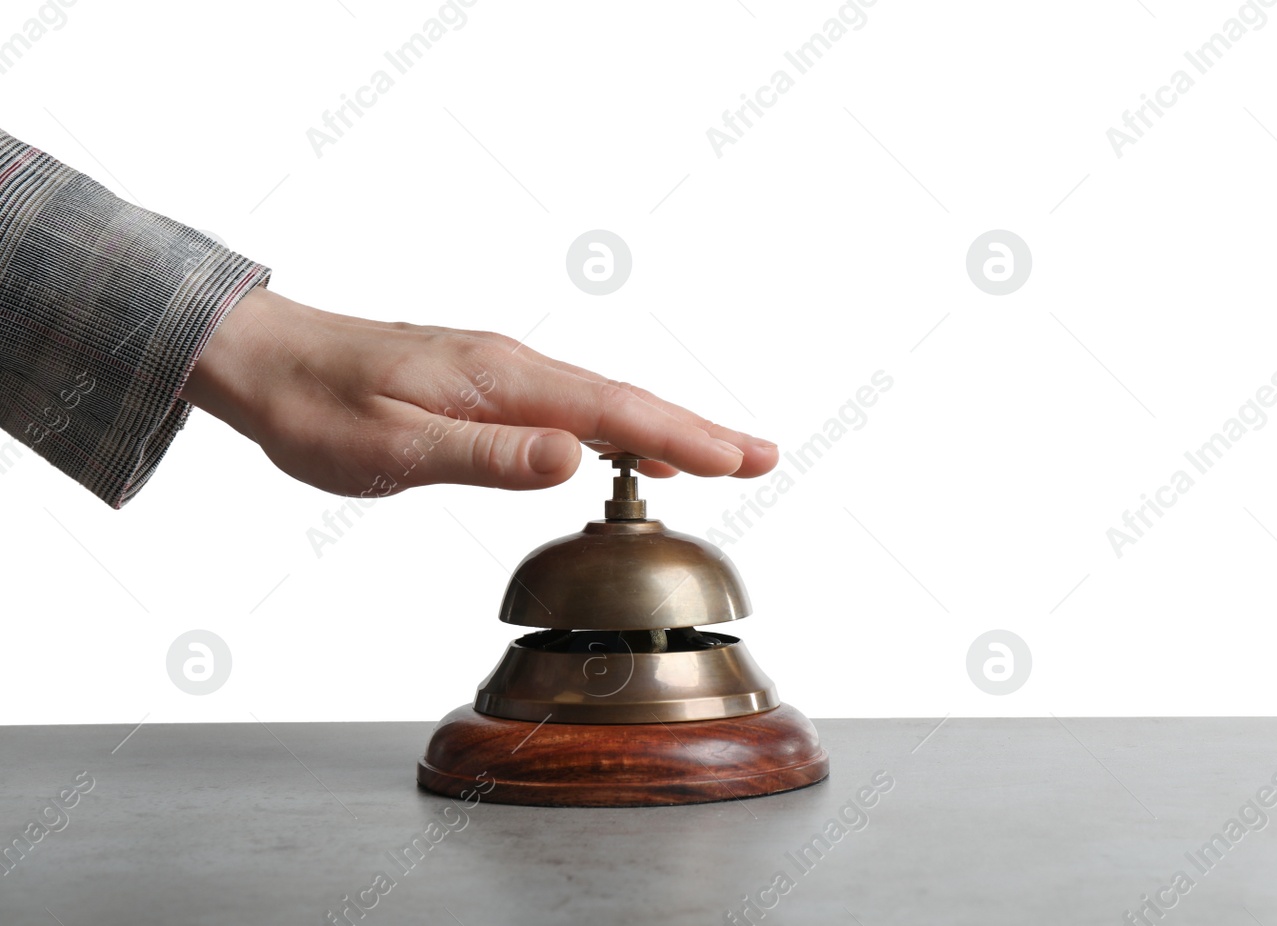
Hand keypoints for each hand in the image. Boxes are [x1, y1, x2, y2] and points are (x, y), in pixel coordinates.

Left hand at [178, 287, 777, 495]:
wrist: (261, 358)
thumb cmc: (315, 406)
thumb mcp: (392, 445)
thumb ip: (488, 455)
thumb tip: (576, 458)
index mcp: (501, 380)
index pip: (614, 411)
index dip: (685, 437)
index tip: (743, 459)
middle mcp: (513, 368)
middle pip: (626, 401)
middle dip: (698, 431)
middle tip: (762, 456)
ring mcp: (500, 373)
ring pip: (603, 403)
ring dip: (664, 430)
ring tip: (720, 456)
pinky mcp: (483, 385)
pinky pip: (569, 405)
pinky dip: (615, 427)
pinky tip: (625, 448)